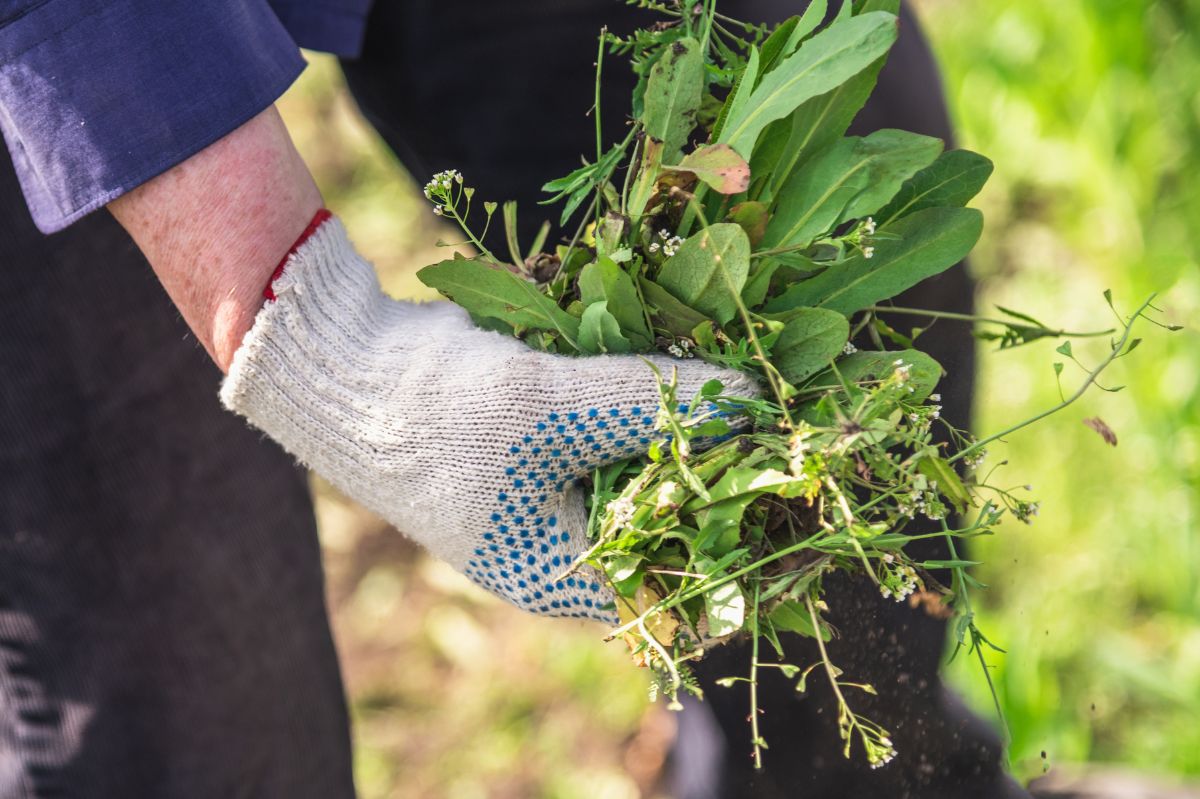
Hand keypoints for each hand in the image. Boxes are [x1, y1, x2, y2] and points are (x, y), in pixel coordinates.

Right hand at [221, 214, 760, 620]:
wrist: (350, 369)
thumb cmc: (437, 414)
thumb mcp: (552, 410)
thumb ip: (653, 404)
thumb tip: (753, 399)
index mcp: (565, 576)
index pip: (684, 589)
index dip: (748, 549)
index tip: (801, 491)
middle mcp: (569, 545)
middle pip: (679, 523)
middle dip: (731, 473)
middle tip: (788, 420)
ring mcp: (560, 491)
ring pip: (654, 468)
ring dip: (696, 428)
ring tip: (756, 384)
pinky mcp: (555, 442)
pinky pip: (623, 430)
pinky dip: (654, 400)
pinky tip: (696, 364)